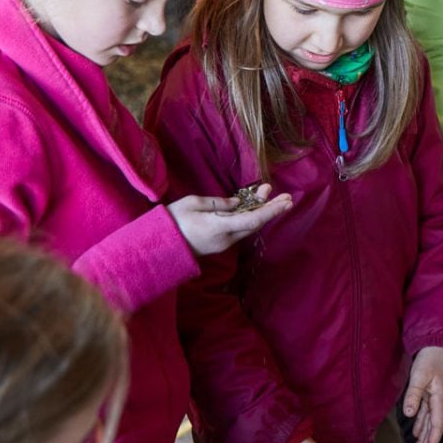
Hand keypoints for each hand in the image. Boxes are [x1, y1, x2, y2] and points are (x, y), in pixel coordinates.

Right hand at [167, 183, 292, 255]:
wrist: (156, 249)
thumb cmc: (171, 222)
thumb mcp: (192, 204)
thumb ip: (217, 203)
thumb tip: (236, 203)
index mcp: (219, 228)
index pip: (252, 220)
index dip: (271, 210)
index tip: (286, 202)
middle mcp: (225, 239)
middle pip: (255, 224)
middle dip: (271, 209)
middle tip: (287, 196)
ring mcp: (223, 244)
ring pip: (248, 227)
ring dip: (260, 211)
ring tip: (267, 193)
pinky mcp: (219, 244)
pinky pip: (239, 229)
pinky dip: (249, 217)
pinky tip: (252, 206)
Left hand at [403, 346, 442, 442]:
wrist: (438, 345)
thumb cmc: (430, 358)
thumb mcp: (420, 375)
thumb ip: (414, 395)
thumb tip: (409, 414)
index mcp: (440, 398)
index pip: (437, 426)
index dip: (431, 442)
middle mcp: (440, 401)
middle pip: (434, 428)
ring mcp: (436, 398)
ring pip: (430, 423)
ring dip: (424, 438)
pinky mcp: (431, 394)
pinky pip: (426, 414)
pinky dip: (421, 426)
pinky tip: (417, 434)